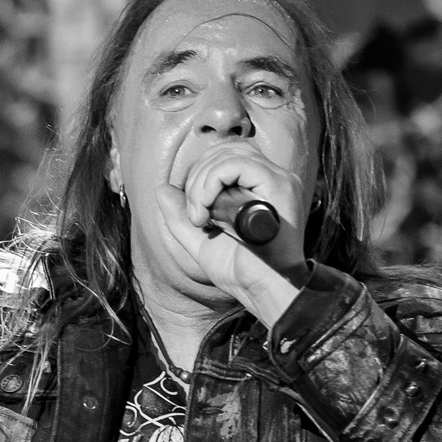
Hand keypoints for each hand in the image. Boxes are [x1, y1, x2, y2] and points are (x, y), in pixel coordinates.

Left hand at [158, 143, 310, 326]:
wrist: (262, 290)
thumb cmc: (239, 272)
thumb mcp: (200, 241)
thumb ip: (180, 216)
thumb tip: (161, 188)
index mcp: (259, 187)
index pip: (225, 156)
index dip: (200, 176)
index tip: (195, 213)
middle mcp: (272, 179)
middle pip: (225, 150)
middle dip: (197, 179)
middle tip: (196, 216)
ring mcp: (279, 180)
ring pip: (228, 154)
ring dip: (201, 183)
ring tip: (201, 216)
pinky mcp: (280, 186)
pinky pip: (237, 164)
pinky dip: (212, 181)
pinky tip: (206, 208)